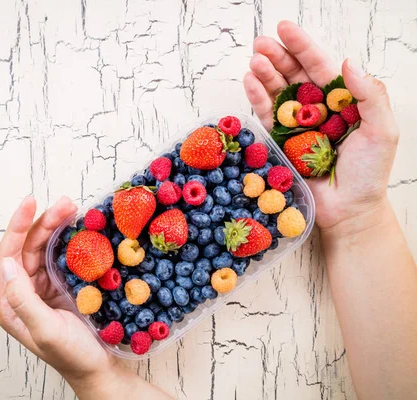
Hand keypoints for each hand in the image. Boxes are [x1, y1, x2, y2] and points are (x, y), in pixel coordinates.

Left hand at [0, 196, 117, 385]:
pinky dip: (66, 239)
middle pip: (26, 247)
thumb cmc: (73, 356)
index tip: (31, 203)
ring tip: (71, 208)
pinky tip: (76, 227)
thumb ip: (23, 299)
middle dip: (42, 222)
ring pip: (41, 248)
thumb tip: (7, 263)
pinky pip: (57, 256)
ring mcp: (39, 288)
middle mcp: (20, 292)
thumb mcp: (47, 330)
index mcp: (9, 304)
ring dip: (54, 227)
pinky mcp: (56, 286)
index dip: (18, 227)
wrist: (98, 368)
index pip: (8, 256)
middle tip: (65, 204)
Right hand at [243, 21, 399, 234]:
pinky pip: (267, 116)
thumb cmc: (369, 172)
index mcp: (342, 101)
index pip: (320, 67)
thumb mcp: (382, 130)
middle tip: (260, 43)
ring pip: (278, 92)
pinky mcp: (280, 142)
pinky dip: (257, 99)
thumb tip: (347, 62)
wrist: (348, 210)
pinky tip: (250, 83)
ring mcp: (297, 125)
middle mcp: (317, 109)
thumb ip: (370, 95)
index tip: (284, 29)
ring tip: (254, 60)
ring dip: (265, 74)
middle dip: (277, 57)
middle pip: (294, 75)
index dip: (302, 47)